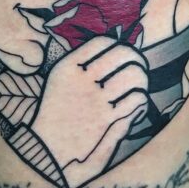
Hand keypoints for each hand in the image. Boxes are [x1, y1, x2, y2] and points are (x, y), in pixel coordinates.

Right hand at [30, 36, 148, 187]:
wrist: (47, 146)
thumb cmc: (56, 109)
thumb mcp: (59, 77)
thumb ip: (80, 61)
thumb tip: (114, 47)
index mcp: (69, 65)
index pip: (103, 41)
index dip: (118, 45)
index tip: (122, 54)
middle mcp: (83, 78)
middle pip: (124, 54)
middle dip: (136, 59)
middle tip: (137, 68)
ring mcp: (95, 98)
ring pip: (135, 75)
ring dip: (142, 79)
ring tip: (138, 87)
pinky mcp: (106, 118)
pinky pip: (137, 99)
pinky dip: (141, 100)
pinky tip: (136, 106)